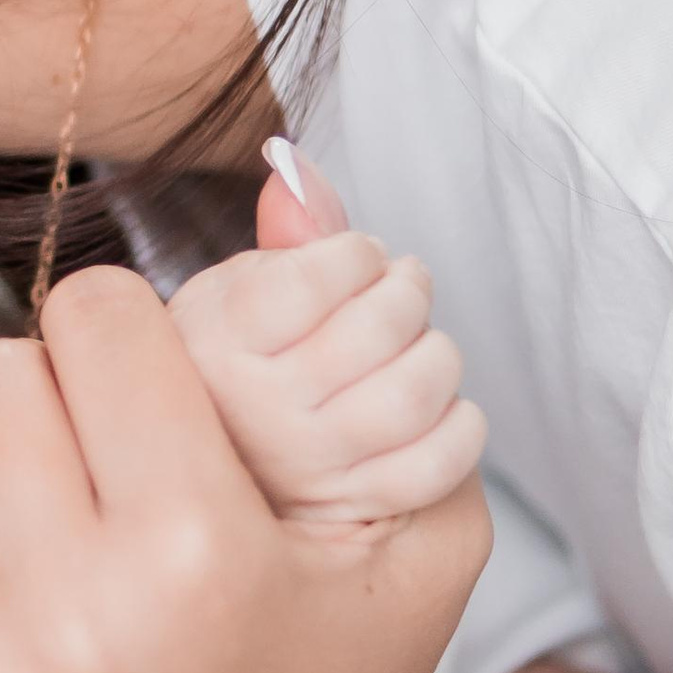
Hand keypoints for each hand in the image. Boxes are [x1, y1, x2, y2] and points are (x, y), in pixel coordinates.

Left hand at [0, 266, 502, 672]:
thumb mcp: (409, 537)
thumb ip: (358, 349)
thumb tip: (282, 168)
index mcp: (199, 553)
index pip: (93, 318)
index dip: (116, 339)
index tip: (133, 396)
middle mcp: (76, 630)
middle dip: (36, 401)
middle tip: (73, 469)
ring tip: (15, 535)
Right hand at [169, 230, 484, 521]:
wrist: (212, 475)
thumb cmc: (234, 370)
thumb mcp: (236, 293)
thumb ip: (282, 235)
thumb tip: (294, 166)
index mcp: (216, 342)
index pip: (315, 279)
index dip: (355, 254)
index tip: (358, 255)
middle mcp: (255, 409)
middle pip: (377, 329)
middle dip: (407, 291)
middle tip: (402, 286)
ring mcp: (308, 464)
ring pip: (413, 393)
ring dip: (437, 353)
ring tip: (422, 342)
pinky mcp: (355, 506)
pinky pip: (437, 463)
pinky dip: (460, 425)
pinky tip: (440, 405)